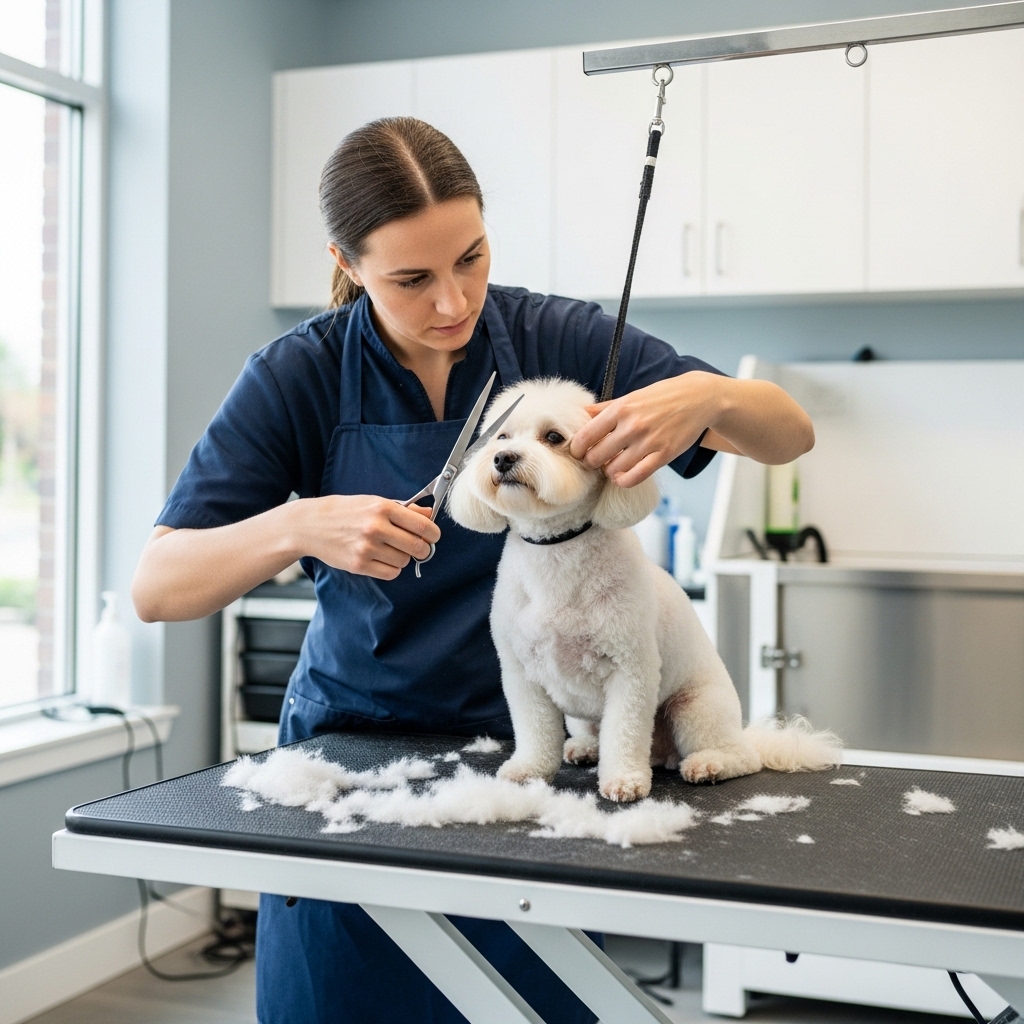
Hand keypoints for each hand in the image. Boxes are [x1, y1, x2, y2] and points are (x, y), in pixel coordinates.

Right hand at [294, 495, 440, 580]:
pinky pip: (391, 573)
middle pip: (417, 546)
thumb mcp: (374, 502)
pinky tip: (383, 559)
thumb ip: (404, 509)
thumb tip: (429, 513)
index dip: (433, 533)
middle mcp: (376, 527)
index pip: (422, 525)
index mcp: (383, 508)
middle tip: (419, 547)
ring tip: (391, 549)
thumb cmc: (345, 511)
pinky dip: (392, 568)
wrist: (310, 525)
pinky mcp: (359, 565)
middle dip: (423, 549)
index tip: (433, 536)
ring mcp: (367, 547)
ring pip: (404, 561)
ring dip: (404, 558)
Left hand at [570, 372, 723, 487]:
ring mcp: (648, 442)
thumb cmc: (662, 397)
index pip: (584, 437)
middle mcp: (632, 426)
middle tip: (595, 460)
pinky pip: (635, 477)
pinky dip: (624, 480)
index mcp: (620, 409)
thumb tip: (580, 415)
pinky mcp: (663, 455)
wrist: (698, 398)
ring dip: (608, 471)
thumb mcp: (631, 396)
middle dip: (591, 462)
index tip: (579, 451)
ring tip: (612, 465)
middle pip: (595, 457)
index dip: (576, 449)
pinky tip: (623, 475)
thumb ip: (605, 408)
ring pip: (613, 470)